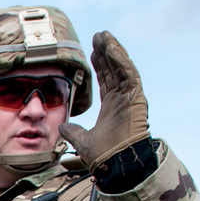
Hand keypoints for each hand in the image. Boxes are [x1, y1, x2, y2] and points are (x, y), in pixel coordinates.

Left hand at [58, 31, 149, 170]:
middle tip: (97, 36)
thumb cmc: (104, 157)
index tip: (92, 53)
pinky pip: (129, 74)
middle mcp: (123, 100)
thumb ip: (74, 132)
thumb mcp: (83, 141)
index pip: (107, 81)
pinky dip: (120, 61)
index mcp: (112, 107)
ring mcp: (130, 98)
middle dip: (106, 53)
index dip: (101, 66)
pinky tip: (111, 48)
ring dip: (113, 51)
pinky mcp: (136, 98)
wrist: (116, 165)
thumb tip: (63, 127)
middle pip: (114, 71)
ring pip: (122, 68)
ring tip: (104, 36)